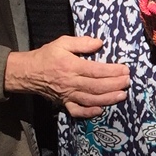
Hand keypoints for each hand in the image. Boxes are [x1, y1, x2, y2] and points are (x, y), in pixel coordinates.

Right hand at [5, 36, 130, 117]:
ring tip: (122, 95)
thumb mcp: (62, 42)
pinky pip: (77, 111)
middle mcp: (71, 82)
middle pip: (96, 86)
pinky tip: (101, 110)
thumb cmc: (47, 56)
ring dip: (108, 99)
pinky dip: (89, 113)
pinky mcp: (64, 103)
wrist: (28, 72)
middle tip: (128, 82)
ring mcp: (68, 95)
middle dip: (115, 84)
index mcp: (71, 66)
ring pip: (90, 99)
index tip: (125, 70)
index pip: (96, 70)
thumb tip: (99, 43)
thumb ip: (81, 42)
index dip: (112, 71)